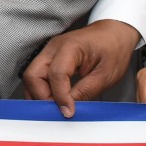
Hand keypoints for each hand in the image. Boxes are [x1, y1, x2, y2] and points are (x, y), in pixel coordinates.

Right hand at [22, 19, 139, 117]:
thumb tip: (69, 108)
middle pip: (33, 75)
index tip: (69, 112)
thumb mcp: (107, 74)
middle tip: (58, 111)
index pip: (56, 75)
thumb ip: (86, 91)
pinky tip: (54, 100)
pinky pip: (38, 76)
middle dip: (42, 97)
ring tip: (56, 108)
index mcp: (70, 47)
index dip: (60, 97)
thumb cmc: (113, 49)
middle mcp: (53, 47)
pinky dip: (42, 90)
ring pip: (31, 77)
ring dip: (39, 95)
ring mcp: (49, 52)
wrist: (114, 33)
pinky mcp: (49, 58)